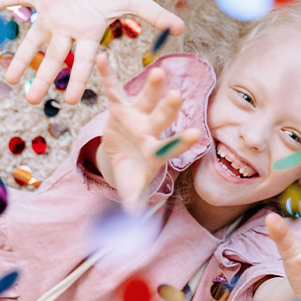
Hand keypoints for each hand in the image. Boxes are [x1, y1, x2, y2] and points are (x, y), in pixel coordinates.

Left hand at [0, 0, 184, 104]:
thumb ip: (155, 15)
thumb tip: (182, 28)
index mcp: (88, 32)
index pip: (84, 59)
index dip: (78, 78)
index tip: (71, 101)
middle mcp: (67, 29)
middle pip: (54, 57)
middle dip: (43, 77)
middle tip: (32, 100)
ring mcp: (50, 14)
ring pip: (31, 39)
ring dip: (19, 57)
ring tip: (8, 78)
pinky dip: (2, 1)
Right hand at [97, 53, 198, 208]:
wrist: (122, 157)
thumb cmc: (133, 175)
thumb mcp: (132, 194)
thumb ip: (135, 211)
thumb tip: (135, 243)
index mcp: (157, 152)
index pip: (173, 146)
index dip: (183, 141)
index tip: (197, 134)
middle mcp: (151, 130)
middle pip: (163, 119)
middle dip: (169, 109)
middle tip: (179, 96)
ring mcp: (137, 117)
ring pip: (146, 99)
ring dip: (152, 87)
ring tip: (158, 71)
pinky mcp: (120, 108)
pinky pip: (114, 90)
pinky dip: (108, 75)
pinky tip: (103, 57)